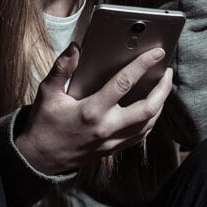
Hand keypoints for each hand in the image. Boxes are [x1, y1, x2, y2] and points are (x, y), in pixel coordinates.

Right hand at [15, 42, 173, 174]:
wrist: (39, 159)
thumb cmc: (44, 123)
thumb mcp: (47, 92)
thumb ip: (62, 68)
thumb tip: (76, 47)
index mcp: (91, 111)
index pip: (124, 84)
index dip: (143, 65)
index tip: (157, 53)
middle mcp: (106, 128)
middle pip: (147, 109)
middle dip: (163, 89)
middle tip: (167, 72)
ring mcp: (112, 141)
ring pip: (148, 124)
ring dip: (160, 104)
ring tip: (163, 87)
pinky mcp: (113, 149)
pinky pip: (140, 135)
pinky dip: (151, 120)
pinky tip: (151, 108)